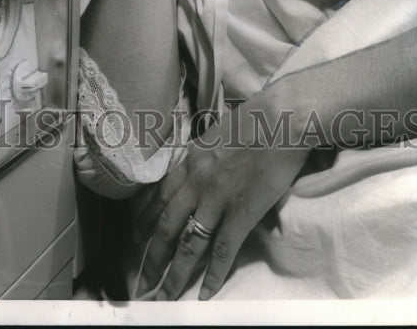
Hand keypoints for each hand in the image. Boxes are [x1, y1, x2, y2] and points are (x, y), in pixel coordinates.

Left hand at [134, 95, 310, 299]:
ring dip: (175, 274)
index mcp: (189, 161)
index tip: (135, 239)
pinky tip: (206, 294)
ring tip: (166, 297)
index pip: (159, 196)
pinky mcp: (242, 213)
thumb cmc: (254, 121)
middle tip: (142, 282)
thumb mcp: (215, 135)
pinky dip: (214, 275)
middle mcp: (196, 182)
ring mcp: (217, 199)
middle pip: (166, 226)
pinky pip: (223, 250)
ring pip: (189, 244)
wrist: (281, 119)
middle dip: (151, 258)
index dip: (145, 221)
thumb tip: (197, 169)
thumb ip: (202, 157)